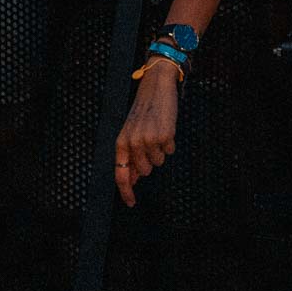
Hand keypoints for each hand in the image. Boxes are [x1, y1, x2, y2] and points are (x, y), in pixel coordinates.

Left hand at [116, 62, 180, 206]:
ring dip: (160, 150)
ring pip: (159, 162)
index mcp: (121, 142)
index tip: (131, 203)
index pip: (121, 174)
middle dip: (150, 160)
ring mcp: (148, 140)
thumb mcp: (131, 131)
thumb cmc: (144, 110)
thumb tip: (133, 180)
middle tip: (150, 141)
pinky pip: (170, 151)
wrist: (156, 88)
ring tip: (157, 131)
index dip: (126, 191)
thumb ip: (130, 155)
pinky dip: (170, 143)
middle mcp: (133, 142)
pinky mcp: (164, 136)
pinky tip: (165, 127)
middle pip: (145, 170)